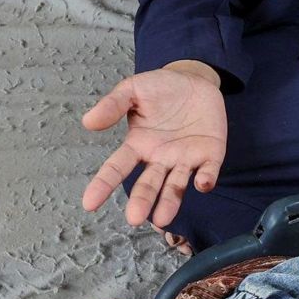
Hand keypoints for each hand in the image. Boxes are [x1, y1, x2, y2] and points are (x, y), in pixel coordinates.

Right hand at [81, 62, 226, 229]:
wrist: (194, 79)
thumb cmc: (159, 88)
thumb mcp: (133, 89)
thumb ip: (113, 105)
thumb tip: (88, 122)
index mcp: (137, 145)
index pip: (116, 168)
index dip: (103, 185)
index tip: (89, 204)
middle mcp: (159, 159)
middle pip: (148, 184)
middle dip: (142, 200)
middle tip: (134, 218)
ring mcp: (184, 159)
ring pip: (176, 185)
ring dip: (170, 201)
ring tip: (162, 218)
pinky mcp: (210, 154)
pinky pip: (208, 171)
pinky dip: (205, 179)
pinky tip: (201, 183)